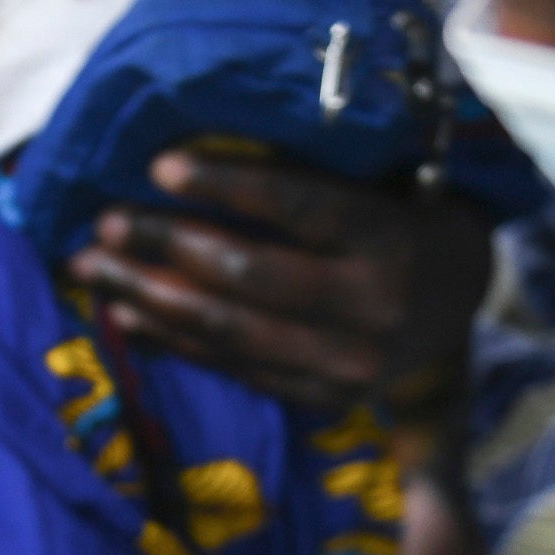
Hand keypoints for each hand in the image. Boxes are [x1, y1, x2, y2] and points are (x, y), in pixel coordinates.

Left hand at [69, 149, 497, 412]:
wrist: (461, 304)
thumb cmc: (404, 216)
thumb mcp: (380, 185)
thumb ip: (313, 176)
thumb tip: (199, 157)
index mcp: (389, 238)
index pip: (300, 206)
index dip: (227, 185)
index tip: (159, 164)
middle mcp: (370, 306)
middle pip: (250, 275)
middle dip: (166, 246)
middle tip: (105, 222)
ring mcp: (347, 363)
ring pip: (231, 330)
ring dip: (151, 298)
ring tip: (93, 269)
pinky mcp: (323, 397)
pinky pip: (235, 369)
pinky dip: (173, 343)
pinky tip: (124, 316)